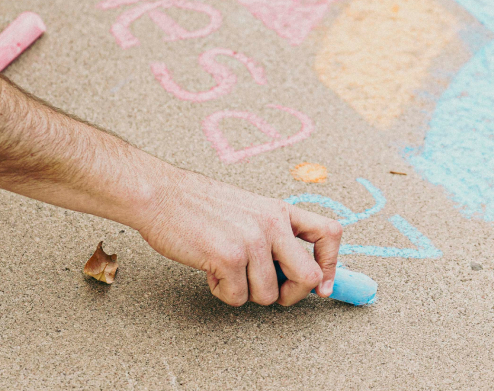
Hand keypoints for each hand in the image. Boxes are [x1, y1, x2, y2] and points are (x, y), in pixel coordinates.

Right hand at [137, 169, 342, 305]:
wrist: (160, 195)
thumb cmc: (199, 206)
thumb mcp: (249, 209)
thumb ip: (273, 234)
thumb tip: (294, 271)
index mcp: (279, 211)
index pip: (329, 233)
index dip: (332, 265)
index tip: (323, 286)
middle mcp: (272, 224)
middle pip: (308, 276)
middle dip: (293, 295)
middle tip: (271, 292)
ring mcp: (252, 241)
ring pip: (269, 295)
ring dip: (246, 292)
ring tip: (226, 270)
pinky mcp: (229, 258)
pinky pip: (238, 298)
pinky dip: (223, 292)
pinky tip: (210, 271)